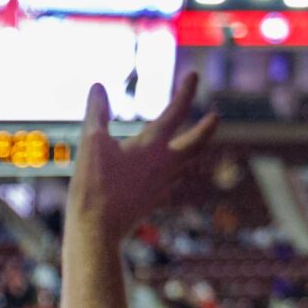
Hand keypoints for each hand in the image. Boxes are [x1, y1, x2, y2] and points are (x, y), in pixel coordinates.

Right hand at [64, 72, 218, 249]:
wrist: (97, 232)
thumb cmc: (95, 188)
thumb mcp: (91, 144)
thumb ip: (97, 113)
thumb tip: (98, 86)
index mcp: (153, 147)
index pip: (175, 113)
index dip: (186, 92)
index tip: (194, 74)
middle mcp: (164, 166)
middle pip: (194, 144)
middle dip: (205, 128)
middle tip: (215, 117)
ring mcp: (161, 186)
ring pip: (185, 164)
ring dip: (192, 150)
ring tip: (192, 143)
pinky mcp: (151, 202)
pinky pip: (171, 183)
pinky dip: (175, 172)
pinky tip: (170, 176)